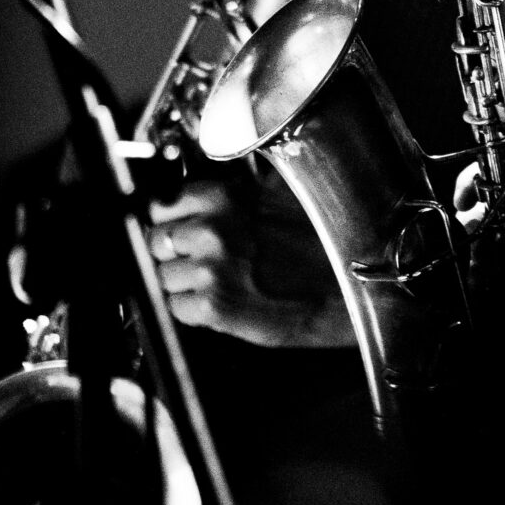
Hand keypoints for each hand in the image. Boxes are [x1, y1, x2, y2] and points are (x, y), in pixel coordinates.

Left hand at [146, 163, 355, 349]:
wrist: (347, 288)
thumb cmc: (320, 242)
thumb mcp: (278, 196)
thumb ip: (235, 194)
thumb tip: (197, 195)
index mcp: (225, 197)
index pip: (162, 204)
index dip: (171, 219)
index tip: (180, 228)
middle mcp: (212, 230)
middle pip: (156, 241)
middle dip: (173, 251)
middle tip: (199, 259)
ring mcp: (210, 270)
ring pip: (163, 277)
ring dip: (182, 282)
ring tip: (216, 283)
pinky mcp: (215, 308)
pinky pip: (176, 308)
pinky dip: (192, 309)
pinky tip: (220, 302)